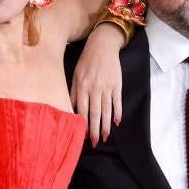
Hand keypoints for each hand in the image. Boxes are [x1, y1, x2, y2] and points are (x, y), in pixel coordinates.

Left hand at [70, 24, 124, 146]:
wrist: (103, 45)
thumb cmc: (86, 60)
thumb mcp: (75, 74)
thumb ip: (73, 92)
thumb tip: (71, 108)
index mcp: (82, 86)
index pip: (82, 109)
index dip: (83, 123)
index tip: (83, 136)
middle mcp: (95, 88)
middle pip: (95, 113)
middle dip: (95, 129)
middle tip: (95, 143)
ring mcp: (107, 87)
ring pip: (106, 110)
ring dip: (106, 125)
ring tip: (105, 137)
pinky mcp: (117, 84)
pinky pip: (117, 101)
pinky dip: (118, 112)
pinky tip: (117, 122)